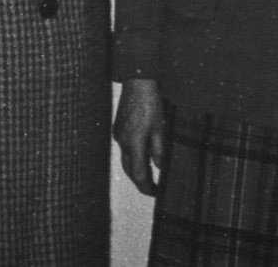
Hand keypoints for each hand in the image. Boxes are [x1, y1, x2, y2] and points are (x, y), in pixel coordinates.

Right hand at [114, 78, 167, 195]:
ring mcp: (118, 134)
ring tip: (149, 175)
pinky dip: (132, 156)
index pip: (138, 174)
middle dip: (140, 181)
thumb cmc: (150, 103)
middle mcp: (122, 141)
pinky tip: (142, 155)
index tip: (155, 193)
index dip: (147, 187)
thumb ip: (159, 150)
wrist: (136, 83)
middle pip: (129, 170)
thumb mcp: (160, 128)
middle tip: (153, 188)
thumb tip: (159, 167)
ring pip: (125, 159)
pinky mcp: (117, 128)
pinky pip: (124, 148)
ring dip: (136, 169)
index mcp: (134, 143)